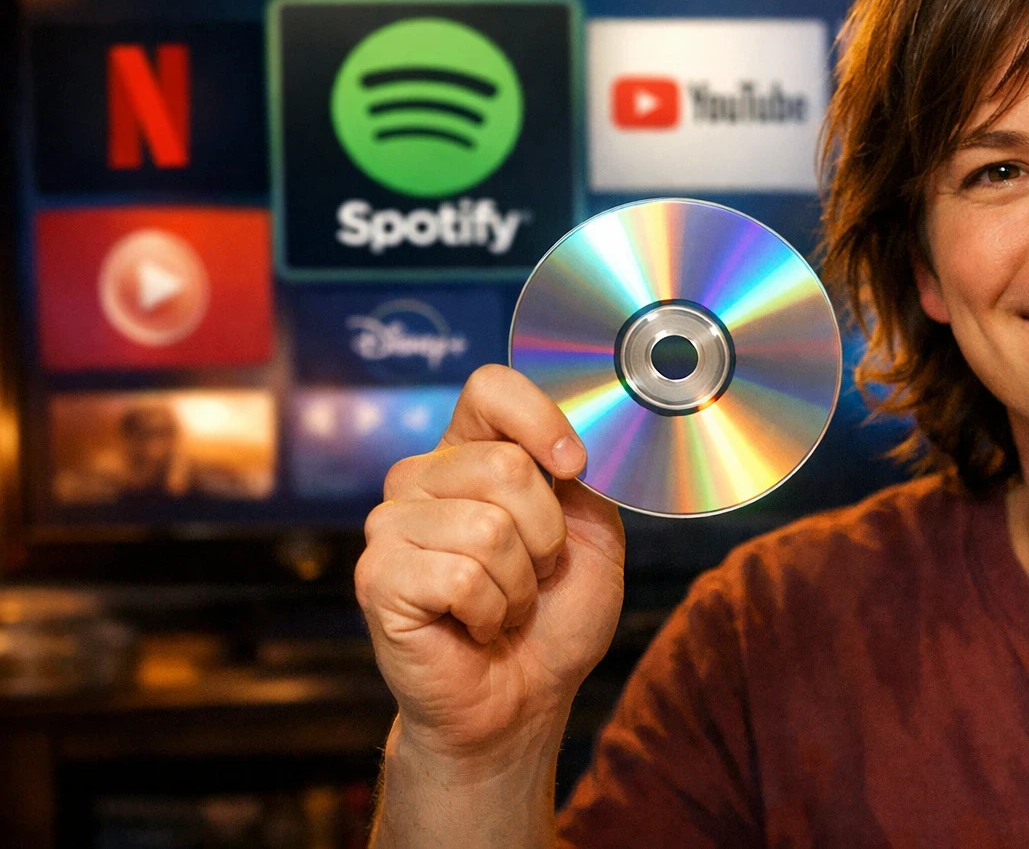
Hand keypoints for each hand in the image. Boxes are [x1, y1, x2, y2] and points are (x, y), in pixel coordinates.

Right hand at [355, 365, 625, 761]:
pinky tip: (475, 626)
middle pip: (504, 465)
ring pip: (489, 527)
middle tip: (533, 573)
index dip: (541, 421)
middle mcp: (421, 478)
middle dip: (548, 535)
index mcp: (470, 453)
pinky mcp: (377, 577)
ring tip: (503, 605)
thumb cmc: (554, 615)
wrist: (525, 698)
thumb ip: (582, 473)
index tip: (573, 469)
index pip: (490, 389)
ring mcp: (390, 525)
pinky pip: (461, 576)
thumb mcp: (593, 530)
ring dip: (521, 583)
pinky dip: (491, 611)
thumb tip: (579, 436)